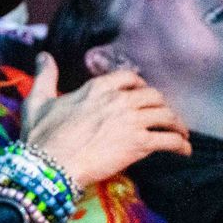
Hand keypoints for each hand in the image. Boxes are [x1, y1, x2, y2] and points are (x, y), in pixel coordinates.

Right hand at [20, 53, 190, 187]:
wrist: (49, 165)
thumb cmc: (41, 136)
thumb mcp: (38, 100)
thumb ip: (45, 76)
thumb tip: (43, 56)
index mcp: (97, 87)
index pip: (130, 78)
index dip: (140, 86)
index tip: (143, 95)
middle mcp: (119, 100)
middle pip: (154, 95)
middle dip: (162, 105)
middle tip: (163, 116)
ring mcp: (131, 122)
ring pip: (166, 115)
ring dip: (176, 124)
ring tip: (180, 133)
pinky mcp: (139, 144)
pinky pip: (169, 140)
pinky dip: (181, 145)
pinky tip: (185, 150)